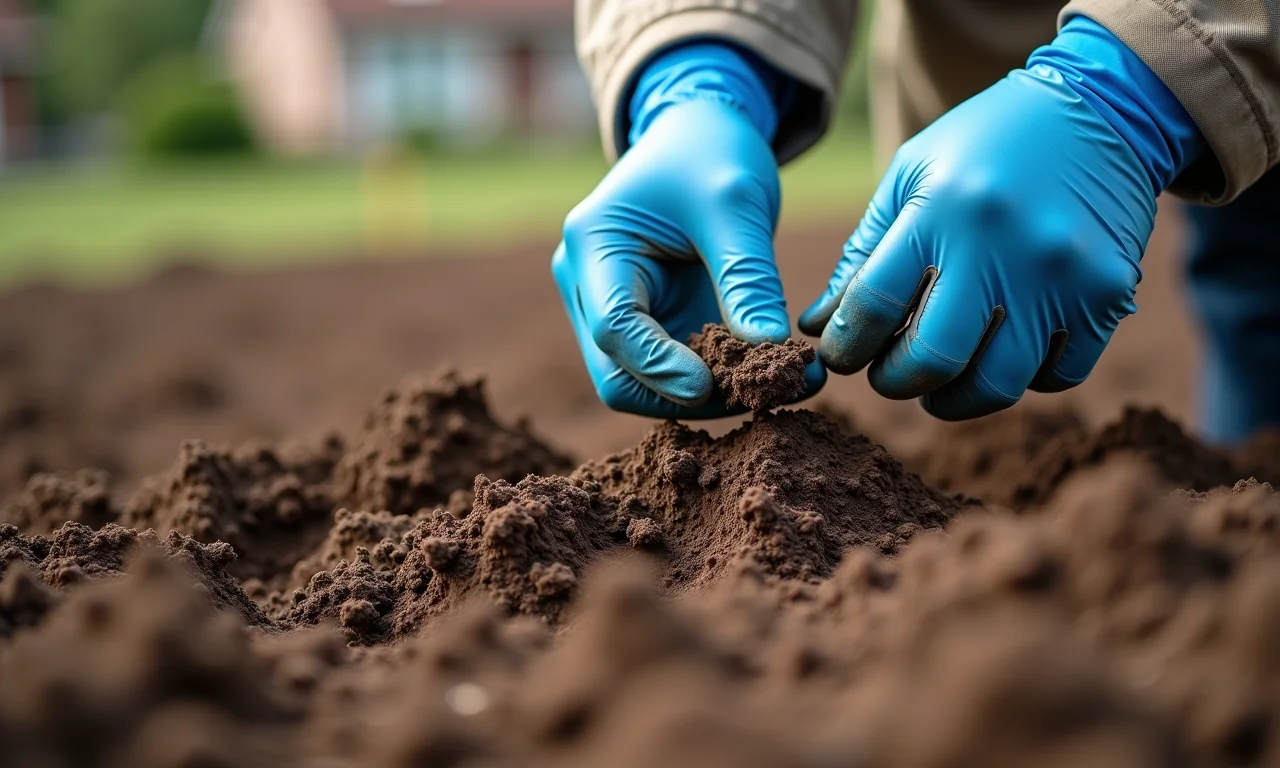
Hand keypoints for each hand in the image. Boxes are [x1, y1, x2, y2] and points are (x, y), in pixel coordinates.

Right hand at [553, 97, 823, 417]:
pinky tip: (767, 370)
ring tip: (778, 382)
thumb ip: (748, 277)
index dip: (661, 366)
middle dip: (685, 393)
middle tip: (761, 389)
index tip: (716, 383)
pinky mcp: (643, 323)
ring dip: (706, 395)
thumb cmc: (712, 153)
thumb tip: (768, 351)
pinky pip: (669, 372)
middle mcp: (586, 285)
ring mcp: (608, 308)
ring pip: (642, 385)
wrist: (700, 133)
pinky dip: (714, 380)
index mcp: (592, 245)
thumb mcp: (736, 206)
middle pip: (618, 374)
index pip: (614, 327)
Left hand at [799, 61, 1157, 419]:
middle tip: (888, 373)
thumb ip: (862, 255)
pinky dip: (1022, 377)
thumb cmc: (984, 146)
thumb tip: (818, 329)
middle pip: (932, 360)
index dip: (844, 346)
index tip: (840, 354)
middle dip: (894, 381)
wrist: (1102, 109)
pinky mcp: (1108, 296)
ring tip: (939, 378)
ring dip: (954, 395)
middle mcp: (1001, 246)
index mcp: (940, 209)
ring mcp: (1060, 276)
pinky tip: (1003, 349)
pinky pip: (1056, 377)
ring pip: (995, 384)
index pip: (872, 307)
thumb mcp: (909, 177)